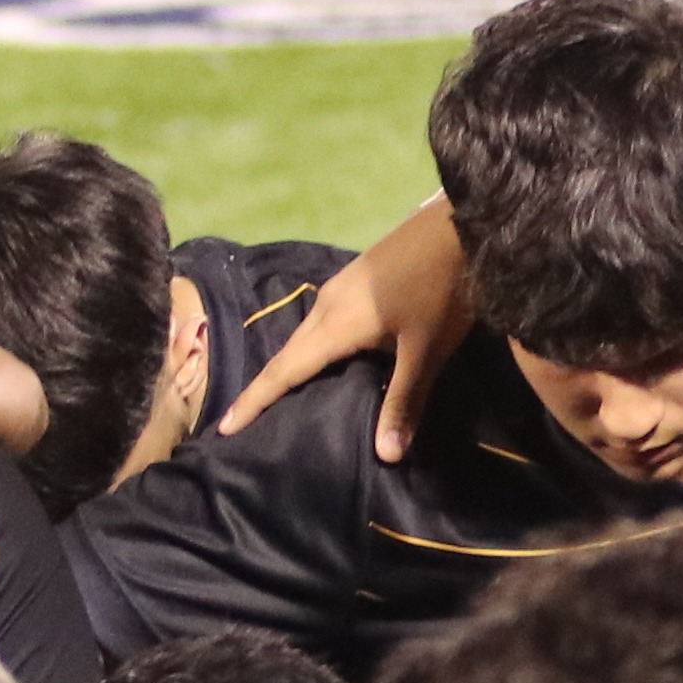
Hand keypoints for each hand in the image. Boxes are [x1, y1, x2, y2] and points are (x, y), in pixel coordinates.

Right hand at [221, 203, 469, 463]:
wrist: (458, 226)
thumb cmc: (441, 289)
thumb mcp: (426, 351)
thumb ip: (404, 400)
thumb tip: (386, 456)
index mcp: (335, 323)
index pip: (284, 371)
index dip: (255, 400)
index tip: (224, 428)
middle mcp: (326, 304)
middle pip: (286, 352)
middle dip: (263, 387)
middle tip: (242, 420)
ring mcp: (340, 287)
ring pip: (303, 335)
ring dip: (287, 366)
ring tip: (276, 398)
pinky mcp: (356, 280)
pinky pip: (320, 322)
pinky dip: (309, 348)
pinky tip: (321, 361)